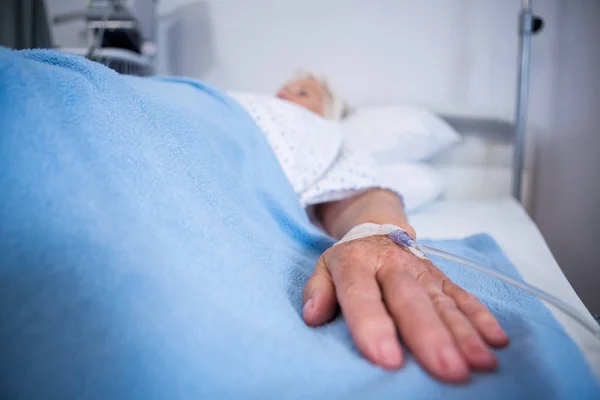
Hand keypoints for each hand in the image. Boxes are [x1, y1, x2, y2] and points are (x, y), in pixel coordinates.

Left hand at [302, 234, 508, 382]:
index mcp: (356, 263)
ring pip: (443, 302)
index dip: (373, 325)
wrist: (377, 227)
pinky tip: (496, 341)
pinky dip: (481, 317)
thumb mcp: (324, 267)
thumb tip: (312, 315)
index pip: (362, 295)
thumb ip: (318, 290)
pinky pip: (463, 296)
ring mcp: (422, 271)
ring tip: (479, 363)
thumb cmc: (349, 259)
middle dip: (430, 335)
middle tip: (446, 369)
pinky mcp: (442, 277)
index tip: (386, 358)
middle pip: (411, 300)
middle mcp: (392, 265)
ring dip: (464, 332)